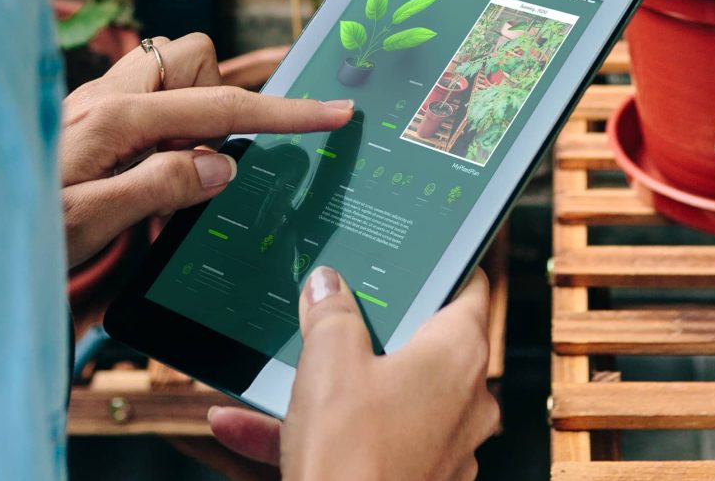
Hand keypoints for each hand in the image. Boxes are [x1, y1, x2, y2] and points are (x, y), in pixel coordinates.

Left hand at [60, 32, 352, 266]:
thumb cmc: (15, 229)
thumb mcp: (93, 220)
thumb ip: (162, 185)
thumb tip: (222, 162)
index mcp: (116, 117)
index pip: (222, 104)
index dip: (285, 111)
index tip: (335, 111)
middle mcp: (106, 96)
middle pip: (197, 60)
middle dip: (217, 98)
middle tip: (199, 165)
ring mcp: (95, 103)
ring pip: (171, 78)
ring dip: (187, 121)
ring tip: (160, 189)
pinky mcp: (86, 119)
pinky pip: (147, 107)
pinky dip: (160, 141)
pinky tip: (137, 196)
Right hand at [204, 265, 498, 480]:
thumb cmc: (351, 455)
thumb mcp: (328, 362)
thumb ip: (331, 313)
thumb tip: (328, 285)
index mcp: (458, 355)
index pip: (471, 289)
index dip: (444, 267)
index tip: (421, 255)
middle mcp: (464, 401)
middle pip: (418, 346)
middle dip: (364, 333)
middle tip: (327, 313)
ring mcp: (442, 447)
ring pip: (379, 400)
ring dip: (324, 391)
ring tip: (270, 379)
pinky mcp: (413, 479)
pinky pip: (362, 444)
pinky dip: (315, 435)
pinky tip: (244, 428)